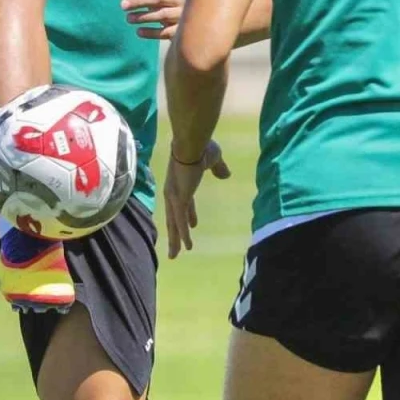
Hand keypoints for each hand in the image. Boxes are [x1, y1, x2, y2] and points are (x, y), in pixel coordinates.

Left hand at [120, 0, 183, 40]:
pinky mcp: (181, 30)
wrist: (191, 22)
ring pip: (162, 14)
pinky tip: (138, 32)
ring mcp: (181, 14)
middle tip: (122, 6)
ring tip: (128, 19)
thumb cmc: (166, 3)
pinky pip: (165, 32)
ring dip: (143, 16)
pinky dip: (151, 32)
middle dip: (138, 1)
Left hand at [164, 140, 230, 258]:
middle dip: (175, 234)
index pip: (184, 204)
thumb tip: (226, 175)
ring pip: (174, 223)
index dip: (188, 216)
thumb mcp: (213, 159)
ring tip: (175, 256)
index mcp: (180, 183)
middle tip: (176, 248)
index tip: (193, 226)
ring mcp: (174, 196)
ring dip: (175, 240)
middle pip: (174, 218)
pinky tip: (185, 246)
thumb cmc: (202, 148)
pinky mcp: (179, 199)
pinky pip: (180, 221)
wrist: (192, 143)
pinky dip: (183, 234)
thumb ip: (219, 168)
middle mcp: (173, 192)